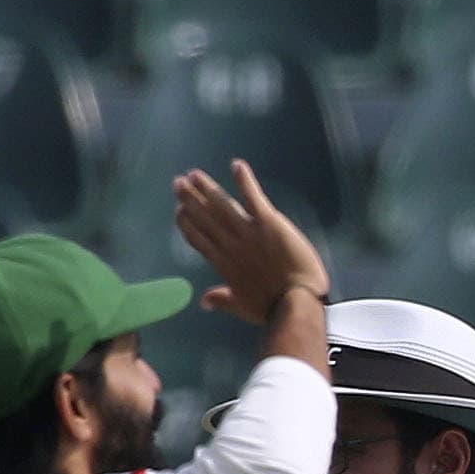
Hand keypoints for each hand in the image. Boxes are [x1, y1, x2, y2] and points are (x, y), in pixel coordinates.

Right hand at [173, 159, 326, 322]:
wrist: (296, 301)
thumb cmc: (271, 307)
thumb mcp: (242, 307)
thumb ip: (221, 300)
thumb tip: (203, 302)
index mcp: (223, 262)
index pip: (198, 238)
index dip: (187, 223)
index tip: (179, 211)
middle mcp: (230, 243)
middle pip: (205, 217)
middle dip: (190, 199)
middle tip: (178, 182)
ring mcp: (248, 231)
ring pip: (221, 204)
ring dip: (208, 188)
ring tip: (194, 174)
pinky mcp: (269, 223)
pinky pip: (253, 197)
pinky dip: (245, 181)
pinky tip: (237, 165)